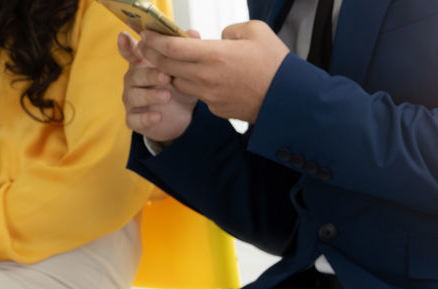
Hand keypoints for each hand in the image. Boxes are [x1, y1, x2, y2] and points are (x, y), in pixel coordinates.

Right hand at [118, 31, 198, 143]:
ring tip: (167, 96)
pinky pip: (135, 119)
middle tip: (166, 76)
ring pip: (135, 96)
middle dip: (150, 75)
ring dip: (150, 95)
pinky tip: (158, 116)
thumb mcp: (183, 70)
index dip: (125, 45)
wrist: (180, 117)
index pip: (129, 52)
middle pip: (136, 75)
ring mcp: (132, 100)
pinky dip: (146, 118)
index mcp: (141, 65)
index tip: (124, 36)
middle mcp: (133, 81)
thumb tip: (194, 33)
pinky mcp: (134, 119)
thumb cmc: (176, 87)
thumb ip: (184, 52)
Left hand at [138, 21, 289, 123]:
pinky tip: (206, 79)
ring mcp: (210, 97)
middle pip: (167, 66)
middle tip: (150, 46)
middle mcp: (207, 77)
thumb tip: (220, 37)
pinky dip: (196, 86)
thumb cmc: (276, 64)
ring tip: (177, 62)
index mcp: (214, 54)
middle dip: (154, 55)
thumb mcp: (256, 32)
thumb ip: (231, 30)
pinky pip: (199, 96)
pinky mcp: (218, 110)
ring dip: (174, 72)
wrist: (290, 100)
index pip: (171, 47)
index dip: (154, 39)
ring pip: (179, 83)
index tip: (147, 32)